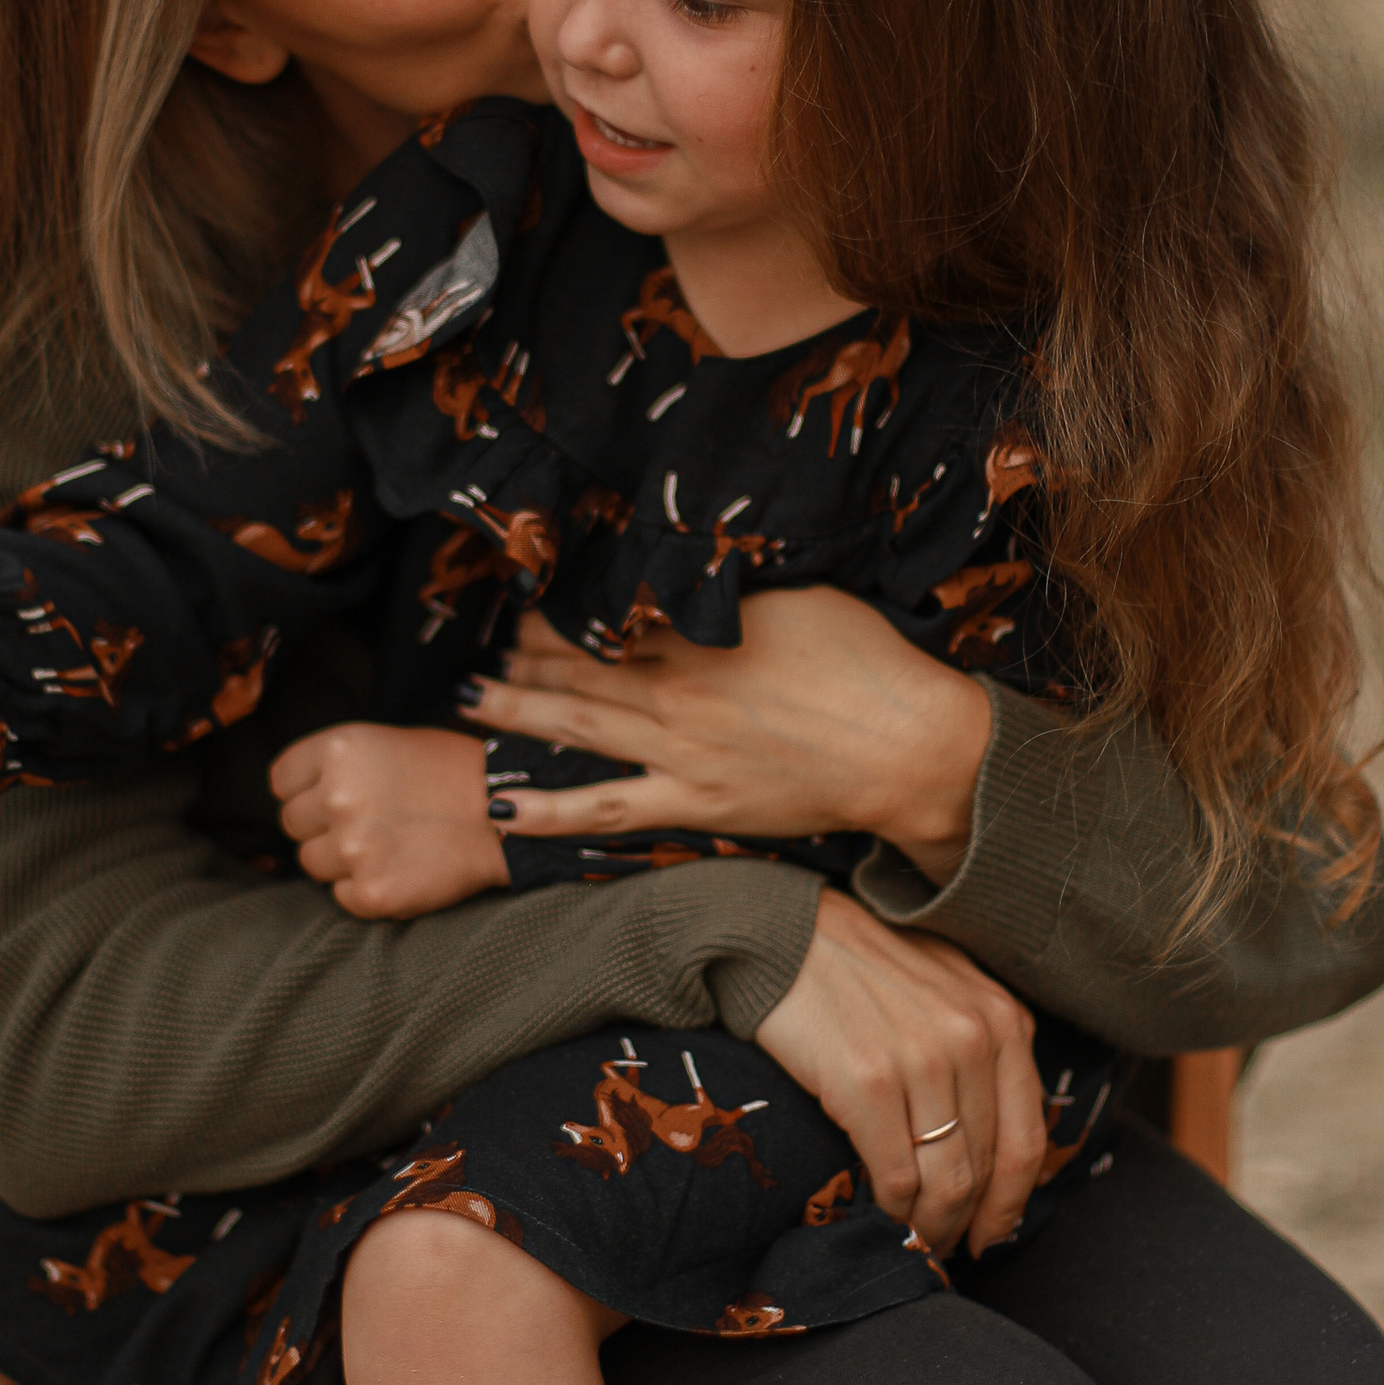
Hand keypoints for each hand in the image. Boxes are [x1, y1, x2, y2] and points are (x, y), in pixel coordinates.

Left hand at [268, 722, 510, 919]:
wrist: (509, 816)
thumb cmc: (452, 773)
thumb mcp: (389, 742)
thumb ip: (336, 765)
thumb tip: (292, 797)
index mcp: (340, 748)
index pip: (281, 781)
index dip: (306, 790)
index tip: (334, 795)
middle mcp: (338, 795)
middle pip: (292, 823)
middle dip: (323, 825)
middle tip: (371, 821)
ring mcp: (353, 848)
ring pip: (312, 862)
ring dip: (340, 859)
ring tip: (388, 844)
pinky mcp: (371, 894)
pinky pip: (341, 896)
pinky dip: (364, 889)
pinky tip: (400, 868)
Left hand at [462, 587, 993, 880]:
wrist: (908, 747)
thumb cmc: (868, 663)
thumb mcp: (800, 597)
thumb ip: (732, 591)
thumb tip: (688, 572)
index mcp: (702, 637)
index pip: (610, 619)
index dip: (562, 613)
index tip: (531, 602)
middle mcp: (678, 693)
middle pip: (583, 669)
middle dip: (529, 657)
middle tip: (492, 646)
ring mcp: (681, 753)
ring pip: (580, 727)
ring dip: (521, 711)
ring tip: (475, 697)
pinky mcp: (696, 804)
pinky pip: (609, 810)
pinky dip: (551, 811)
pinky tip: (501, 806)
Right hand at [754, 888, 1047, 1257]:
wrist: (781, 933)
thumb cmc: (859, 970)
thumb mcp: (945, 993)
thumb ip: (980, 1052)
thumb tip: (990, 1146)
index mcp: (1004, 1020)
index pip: (1028, 1140)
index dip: (1011, 1203)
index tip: (989, 1233)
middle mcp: (974, 1038)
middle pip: (987, 1169)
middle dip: (967, 1223)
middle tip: (942, 1248)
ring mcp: (923, 1059)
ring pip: (946, 1181)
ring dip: (929, 1226)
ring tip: (910, 1239)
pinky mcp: (868, 1081)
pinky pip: (895, 1174)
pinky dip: (890, 1208)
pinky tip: (877, 1213)